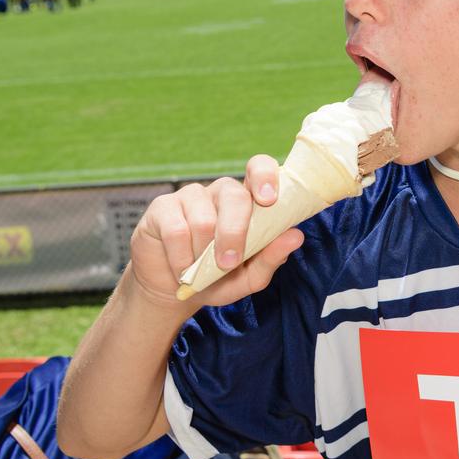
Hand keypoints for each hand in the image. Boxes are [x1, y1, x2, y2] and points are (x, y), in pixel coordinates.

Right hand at [126, 154, 304, 310]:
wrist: (173, 289)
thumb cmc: (218, 278)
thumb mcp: (250, 277)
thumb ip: (272, 257)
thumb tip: (296, 236)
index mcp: (249, 201)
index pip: (259, 168)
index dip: (265, 177)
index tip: (269, 200)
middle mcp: (222, 192)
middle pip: (234, 196)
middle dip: (234, 234)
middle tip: (229, 264)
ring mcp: (191, 196)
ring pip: (204, 218)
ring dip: (203, 254)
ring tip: (199, 270)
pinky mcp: (163, 207)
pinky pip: (176, 229)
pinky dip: (181, 257)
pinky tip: (182, 269)